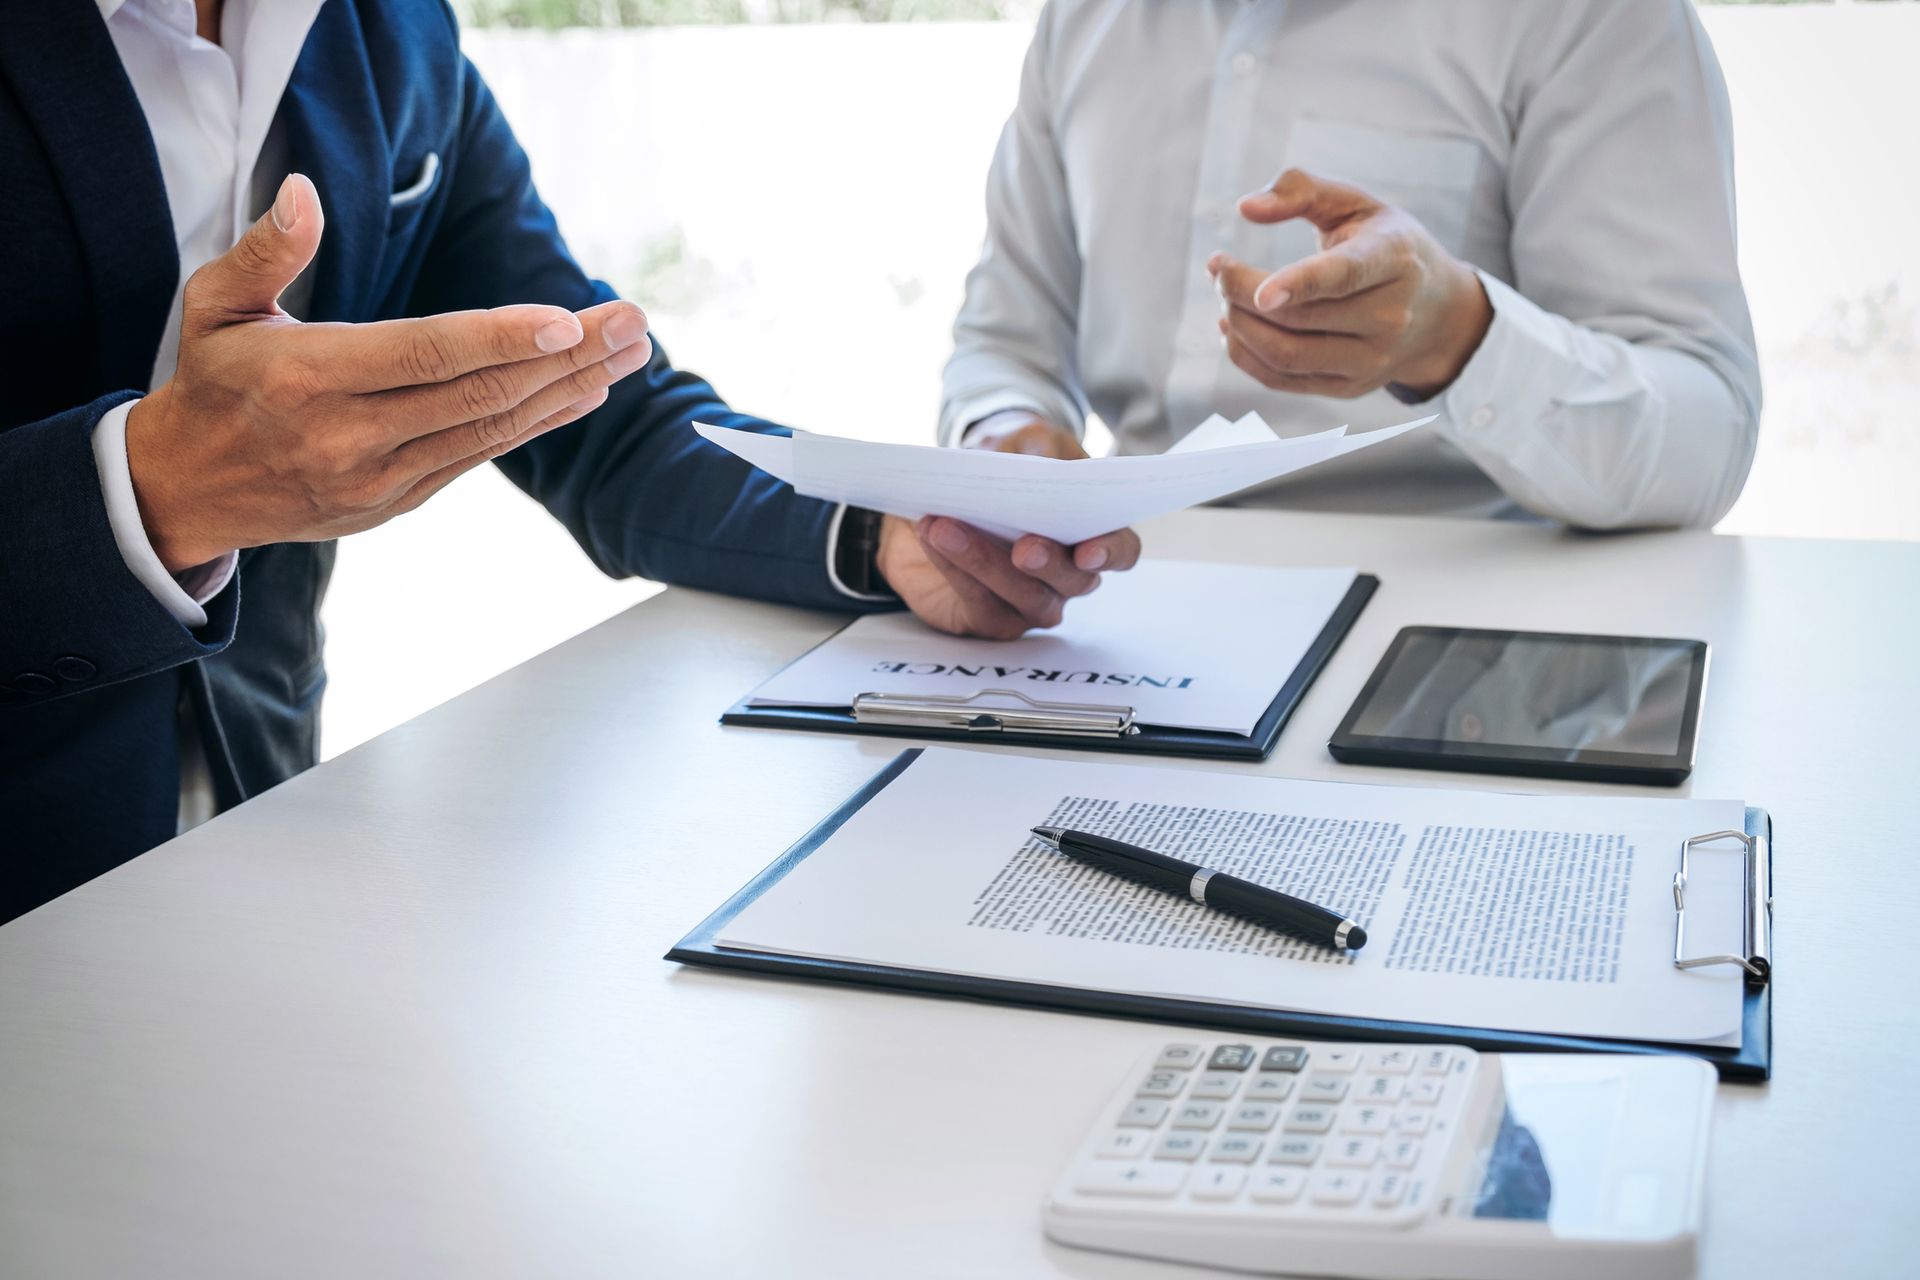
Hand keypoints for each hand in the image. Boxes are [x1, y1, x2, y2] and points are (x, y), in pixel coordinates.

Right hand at [125, 173, 654, 570]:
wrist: (188, 488)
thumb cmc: (211, 380)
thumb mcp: (212, 305)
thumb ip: (265, 251)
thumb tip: (306, 192)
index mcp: (307, 379)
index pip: (424, 355)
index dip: (502, 339)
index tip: (569, 319)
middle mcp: (350, 436)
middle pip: (479, 393)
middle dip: (568, 357)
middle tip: (633, 322)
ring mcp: (380, 478)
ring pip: (491, 429)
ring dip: (570, 389)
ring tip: (630, 353)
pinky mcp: (399, 501)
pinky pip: (480, 455)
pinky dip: (537, 422)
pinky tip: (583, 391)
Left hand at [873, 410, 1140, 639]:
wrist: (952, 487)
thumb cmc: (1006, 465)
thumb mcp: (1024, 442)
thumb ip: (1041, 449)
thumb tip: (1045, 463)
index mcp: (1091, 532)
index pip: (1120, 552)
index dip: (1110, 553)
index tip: (1088, 551)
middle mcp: (1067, 575)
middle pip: (1072, 582)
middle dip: (1047, 564)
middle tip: (1024, 546)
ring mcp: (1030, 601)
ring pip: (1024, 598)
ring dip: (985, 564)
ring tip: (947, 528)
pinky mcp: (989, 616)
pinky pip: (979, 604)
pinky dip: (954, 569)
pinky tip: (932, 535)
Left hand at [1206, 169, 1491, 399]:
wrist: (1437, 312)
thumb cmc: (1384, 244)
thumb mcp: (1356, 203)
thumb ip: (1301, 189)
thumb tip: (1245, 207)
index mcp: (1395, 259)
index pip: (1344, 276)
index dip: (1299, 283)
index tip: (1258, 292)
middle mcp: (1390, 317)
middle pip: (1299, 317)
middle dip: (1241, 293)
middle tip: (1217, 268)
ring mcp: (1371, 360)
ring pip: (1286, 355)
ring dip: (1238, 326)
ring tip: (1222, 297)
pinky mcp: (1349, 388)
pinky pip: (1283, 380)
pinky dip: (1246, 356)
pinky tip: (1231, 328)